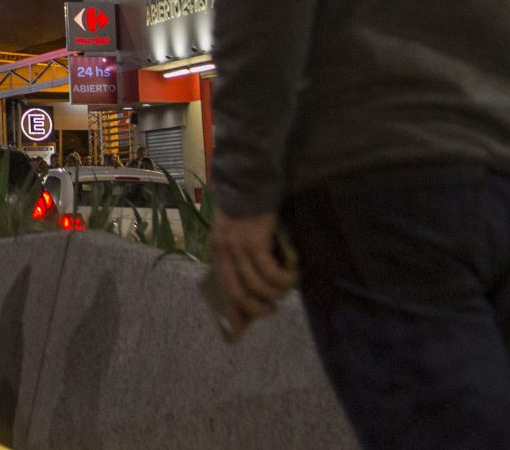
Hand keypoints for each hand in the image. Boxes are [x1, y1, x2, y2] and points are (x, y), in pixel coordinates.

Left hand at [208, 211, 296, 336]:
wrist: (251, 181)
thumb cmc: (247, 210)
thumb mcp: (237, 235)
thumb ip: (241, 259)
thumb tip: (253, 287)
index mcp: (218, 251)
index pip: (223, 288)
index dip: (234, 310)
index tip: (241, 328)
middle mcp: (223, 251)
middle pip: (238, 293)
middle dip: (257, 307)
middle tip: (272, 307)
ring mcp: (237, 247)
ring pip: (257, 285)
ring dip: (275, 292)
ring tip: (287, 289)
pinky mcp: (255, 242)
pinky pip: (270, 271)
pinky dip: (283, 278)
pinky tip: (292, 275)